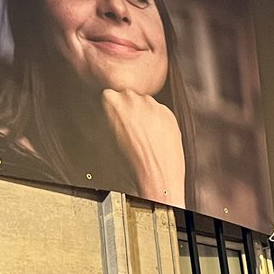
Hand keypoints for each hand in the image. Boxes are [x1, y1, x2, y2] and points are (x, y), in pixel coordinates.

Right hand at [101, 89, 185, 205]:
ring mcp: (153, 105)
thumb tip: (108, 115)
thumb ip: (106, 120)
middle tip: (128, 131)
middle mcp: (134, 99)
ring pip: (146, 106)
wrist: (156, 177)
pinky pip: (160, 114)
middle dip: (129, 111)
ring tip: (142, 139)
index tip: (114, 119)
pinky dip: (157, 123)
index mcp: (113, 102)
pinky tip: (154, 140)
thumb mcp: (105, 140)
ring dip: (144, 116)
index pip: (109, 96)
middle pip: (129, 98)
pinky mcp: (169, 113)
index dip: (112, 110)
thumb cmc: (129, 164)